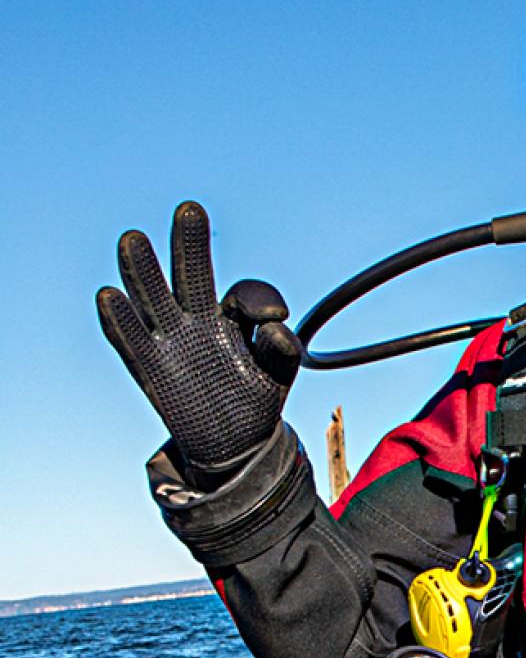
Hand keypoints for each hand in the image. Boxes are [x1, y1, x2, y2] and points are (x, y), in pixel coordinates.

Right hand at [97, 200, 300, 483]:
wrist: (232, 445)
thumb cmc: (255, 403)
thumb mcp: (278, 377)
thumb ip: (283, 352)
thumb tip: (278, 329)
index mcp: (233, 319)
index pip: (242, 296)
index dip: (257, 301)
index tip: (273, 320)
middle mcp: (198, 321)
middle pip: (191, 276)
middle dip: (189, 245)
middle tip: (191, 211)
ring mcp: (171, 342)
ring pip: (154, 298)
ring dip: (143, 272)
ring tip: (134, 240)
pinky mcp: (150, 368)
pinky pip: (131, 341)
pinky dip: (120, 321)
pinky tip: (111, 295)